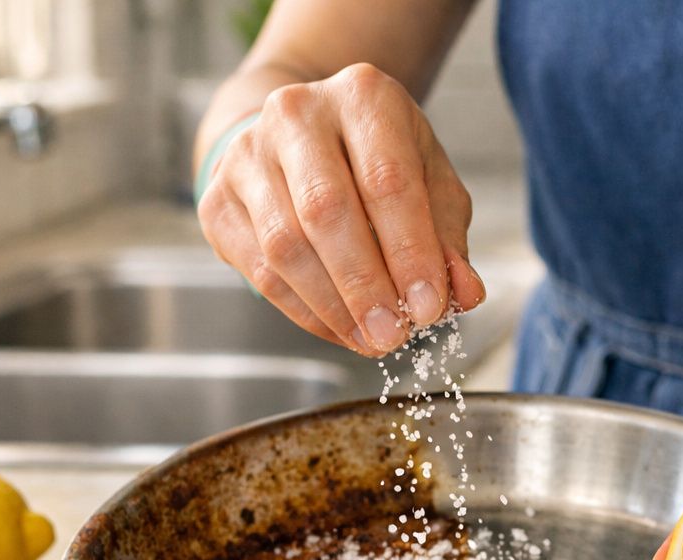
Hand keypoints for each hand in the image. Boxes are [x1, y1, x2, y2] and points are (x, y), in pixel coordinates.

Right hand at [197, 63, 485, 355]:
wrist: (299, 135)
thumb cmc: (375, 160)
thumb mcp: (428, 180)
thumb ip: (448, 236)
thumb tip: (464, 293)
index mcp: (362, 97)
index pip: (387, 180)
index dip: (410, 251)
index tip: (429, 307)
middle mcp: (297, 114)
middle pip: (327, 211)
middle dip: (365, 285)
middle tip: (394, 335)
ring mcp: (247, 154)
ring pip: (285, 245)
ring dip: (333, 306)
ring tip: (371, 339)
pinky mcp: (218, 198)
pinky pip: (259, 269)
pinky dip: (304, 311)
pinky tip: (340, 328)